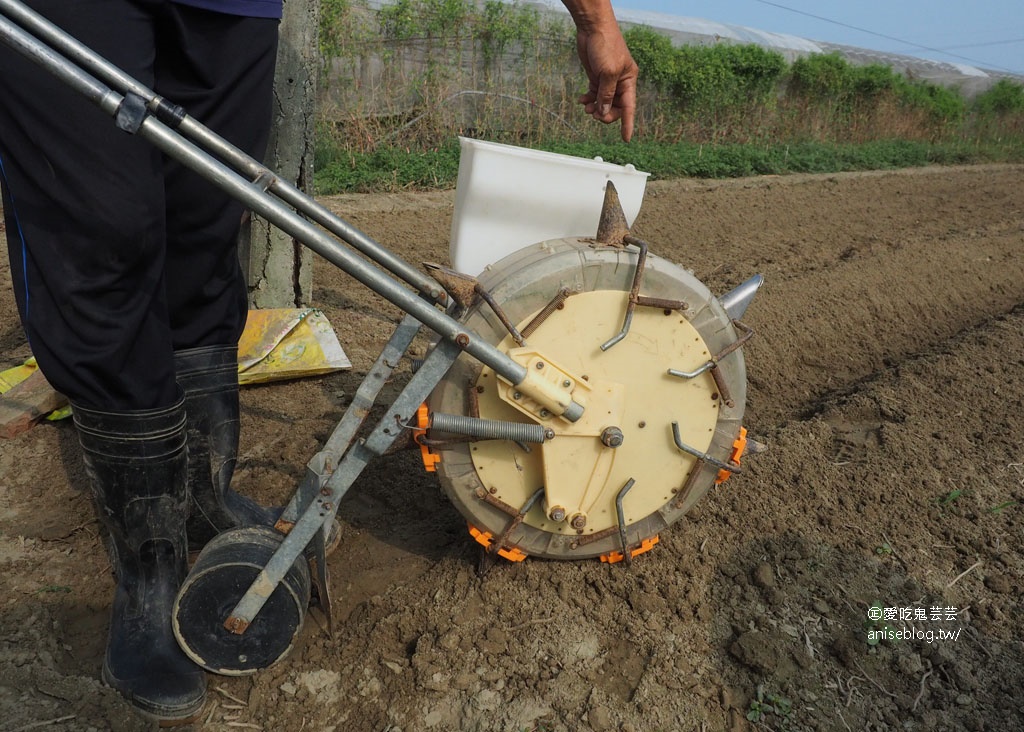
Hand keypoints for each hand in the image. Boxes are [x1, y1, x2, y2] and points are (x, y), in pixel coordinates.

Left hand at [563, 1, 638, 140]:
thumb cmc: (606, 45)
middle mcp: (619, 82)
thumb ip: (606, 94)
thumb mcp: (608, 72)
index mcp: (628, 80)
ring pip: (603, 102)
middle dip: (605, 114)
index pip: (629, 107)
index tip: (626, 138)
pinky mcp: (596, 76)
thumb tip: (603, 112)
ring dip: (595, 108)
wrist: (593, 28)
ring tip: (586, 108)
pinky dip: (588, 99)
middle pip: (615, 107)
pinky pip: (594, 94)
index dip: (627, 124)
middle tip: (595, 115)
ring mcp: (607, 80)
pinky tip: (582, 100)